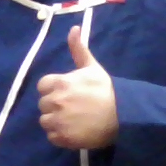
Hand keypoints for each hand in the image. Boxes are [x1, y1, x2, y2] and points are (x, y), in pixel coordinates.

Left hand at [37, 26, 117, 149]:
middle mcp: (56, 102)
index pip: (42, 86)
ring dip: (55, 121)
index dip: (53, 89)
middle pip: (43, 104)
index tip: (65, 93)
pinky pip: (52, 137)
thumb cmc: (106, 90)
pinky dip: (60, 136)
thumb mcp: (92, 67)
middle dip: (54, 105)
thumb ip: (79, 49)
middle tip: (72, 107)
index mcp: (60, 83)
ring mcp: (58, 121)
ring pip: (45, 121)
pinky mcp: (63, 138)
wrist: (122, 115)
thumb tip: (74, 28)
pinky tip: (73, 131)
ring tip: (72, 121)